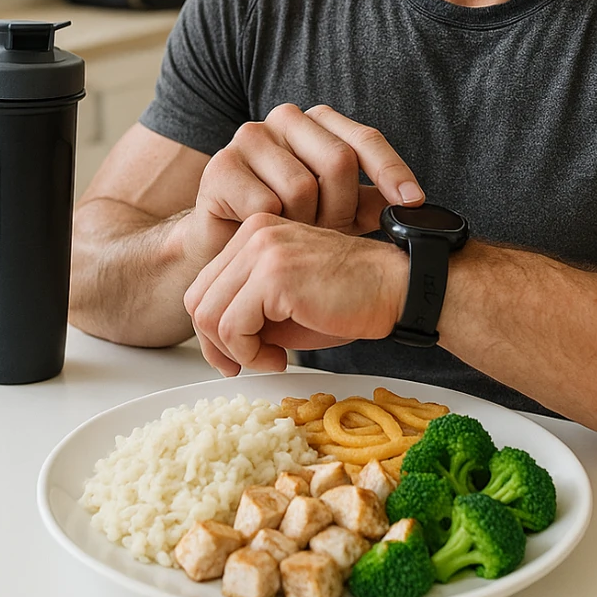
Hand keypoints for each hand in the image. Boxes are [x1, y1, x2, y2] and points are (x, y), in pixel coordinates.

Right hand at [177, 103, 424, 280]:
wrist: (226, 251)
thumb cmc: (288, 227)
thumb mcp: (338, 214)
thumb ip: (370, 201)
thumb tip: (417, 205)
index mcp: (317, 123)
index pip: (364, 140)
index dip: (391, 171)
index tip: (413, 201)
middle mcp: (284, 119)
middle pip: (337, 161)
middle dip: (340, 209)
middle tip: (329, 234)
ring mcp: (248, 138)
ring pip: (302, 187)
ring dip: (304, 224)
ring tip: (294, 236)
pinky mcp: (219, 168)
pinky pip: (265, 203)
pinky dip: (272, 229)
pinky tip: (263, 234)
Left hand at [183, 213, 405, 374]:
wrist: (398, 288)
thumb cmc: (351, 298)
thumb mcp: (285, 301)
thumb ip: (247, 309)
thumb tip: (214, 344)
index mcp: (254, 232)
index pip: (204, 285)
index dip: (213, 330)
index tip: (239, 354)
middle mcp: (253, 232)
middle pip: (198, 299)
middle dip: (215, 345)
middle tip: (246, 364)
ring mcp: (262, 250)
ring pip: (209, 315)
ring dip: (235, 352)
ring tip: (270, 360)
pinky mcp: (275, 275)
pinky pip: (233, 328)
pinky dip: (250, 355)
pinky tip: (280, 358)